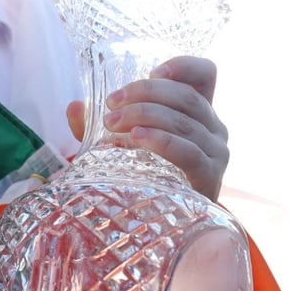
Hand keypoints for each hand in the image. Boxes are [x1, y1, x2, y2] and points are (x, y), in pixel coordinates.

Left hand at [66, 55, 228, 200]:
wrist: (168, 224)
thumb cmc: (149, 176)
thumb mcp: (122, 144)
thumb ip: (97, 127)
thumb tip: (74, 107)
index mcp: (197, 112)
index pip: (205, 75)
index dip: (184, 66)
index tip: (153, 71)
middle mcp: (213, 128)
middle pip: (186, 96)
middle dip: (145, 94)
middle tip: (112, 104)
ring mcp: (215, 153)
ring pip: (183, 120)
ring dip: (145, 115)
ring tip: (113, 123)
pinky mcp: (209, 177)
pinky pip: (187, 151)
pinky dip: (160, 139)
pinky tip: (137, 138)